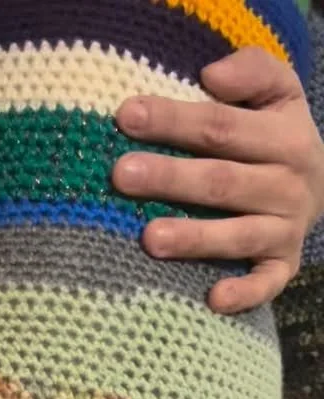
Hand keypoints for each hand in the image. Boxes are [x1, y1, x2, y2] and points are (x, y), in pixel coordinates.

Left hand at [113, 48, 323, 312]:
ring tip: (149, 239)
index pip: (221, 127)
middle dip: (171, 178)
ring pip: (237, 235)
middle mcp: (287, 186)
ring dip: (194, 238)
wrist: (323, 184)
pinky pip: (266, 284)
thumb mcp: (278, 92)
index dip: (174, 121)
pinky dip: (243, 294)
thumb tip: (210, 74)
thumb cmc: (275, 134)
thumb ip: (252, 71)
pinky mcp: (283, 265)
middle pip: (221, 182)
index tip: (126, 116)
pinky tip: (212, 299)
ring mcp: (285, 229)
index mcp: (285, 138)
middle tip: (122, 176)